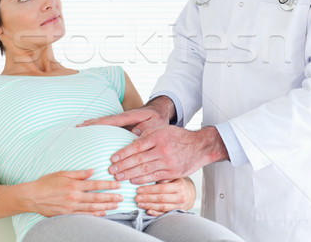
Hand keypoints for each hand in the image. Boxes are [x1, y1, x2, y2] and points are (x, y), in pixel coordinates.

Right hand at [28, 169, 122, 216]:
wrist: (32, 197)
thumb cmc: (46, 183)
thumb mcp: (62, 173)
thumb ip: (79, 173)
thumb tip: (92, 171)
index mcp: (74, 185)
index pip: (95, 184)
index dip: (108, 185)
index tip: (118, 185)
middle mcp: (74, 196)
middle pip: (97, 197)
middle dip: (111, 197)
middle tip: (122, 197)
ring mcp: (71, 207)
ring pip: (92, 207)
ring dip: (106, 206)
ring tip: (116, 205)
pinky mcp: (67, 214)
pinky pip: (84, 215)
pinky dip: (95, 214)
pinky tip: (103, 213)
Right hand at [79, 96, 174, 135]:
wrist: (159, 112)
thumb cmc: (158, 119)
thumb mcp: (155, 124)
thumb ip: (147, 129)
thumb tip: (135, 133)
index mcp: (130, 116)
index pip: (112, 120)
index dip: (100, 122)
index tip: (87, 124)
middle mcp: (124, 117)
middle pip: (105, 120)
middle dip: (92, 123)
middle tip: (77, 127)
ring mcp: (122, 120)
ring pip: (105, 122)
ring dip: (93, 124)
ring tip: (79, 128)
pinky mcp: (122, 123)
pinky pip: (109, 125)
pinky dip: (99, 126)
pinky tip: (92, 130)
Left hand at [108, 126, 228, 183]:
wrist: (199, 146)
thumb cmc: (178, 137)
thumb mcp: (163, 129)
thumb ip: (147, 134)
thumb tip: (130, 140)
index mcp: (158, 136)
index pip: (136, 146)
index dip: (123, 153)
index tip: (113, 159)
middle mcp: (162, 149)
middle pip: (138, 159)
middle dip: (123, 166)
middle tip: (111, 170)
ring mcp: (168, 162)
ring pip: (144, 170)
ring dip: (129, 174)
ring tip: (118, 177)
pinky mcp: (172, 172)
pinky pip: (154, 177)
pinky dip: (142, 179)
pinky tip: (133, 181)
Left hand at [135, 178, 195, 215]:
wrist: (190, 192)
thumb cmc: (179, 183)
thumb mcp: (174, 177)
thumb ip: (163, 177)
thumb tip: (146, 177)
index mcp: (179, 186)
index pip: (162, 188)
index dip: (149, 189)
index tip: (139, 189)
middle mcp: (181, 197)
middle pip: (161, 198)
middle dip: (147, 198)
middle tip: (136, 197)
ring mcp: (179, 206)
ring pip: (162, 207)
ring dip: (149, 206)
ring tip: (139, 204)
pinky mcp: (177, 212)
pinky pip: (165, 213)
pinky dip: (156, 213)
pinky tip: (148, 211)